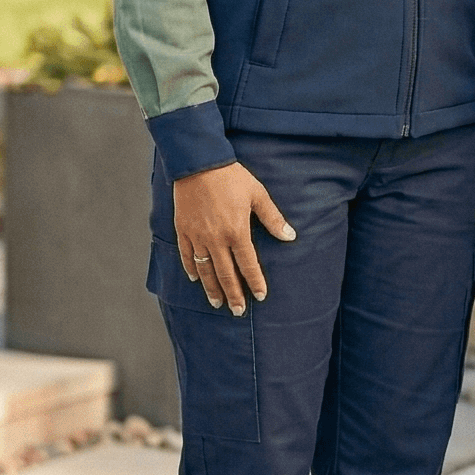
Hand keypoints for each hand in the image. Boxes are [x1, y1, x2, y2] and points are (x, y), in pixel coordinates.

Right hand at [171, 160, 295, 313]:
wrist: (198, 163)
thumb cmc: (231, 177)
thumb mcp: (257, 194)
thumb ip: (273, 218)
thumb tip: (290, 236)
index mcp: (236, 231)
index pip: (247, 265)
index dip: (255, 282)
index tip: (260, 296)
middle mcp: (216, 239)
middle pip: (226, 274)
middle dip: (233, 295)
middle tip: (238, 311)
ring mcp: (197, 236)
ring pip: (205, 269)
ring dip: (212, 288)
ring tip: (217, 303)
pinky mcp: (183, 230)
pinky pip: (187, 255)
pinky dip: (191, 269)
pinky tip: (196, 279)